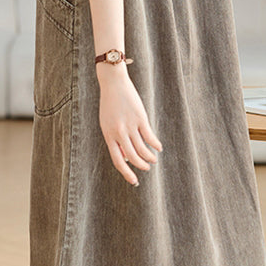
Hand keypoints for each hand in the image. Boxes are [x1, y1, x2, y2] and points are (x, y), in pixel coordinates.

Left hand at [97, 64, 162, 185]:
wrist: (113, 84)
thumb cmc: (110, 105)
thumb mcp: (107, 124)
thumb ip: (114, 140)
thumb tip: (126, 159)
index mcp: (108, 135)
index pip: (118, 161)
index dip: (127, 174)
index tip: (135, 181)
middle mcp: (119, 132)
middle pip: (132, 157)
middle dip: (141, 165)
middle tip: (147, 168)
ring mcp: (130, 125)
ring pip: (142, 149)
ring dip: (149, 157)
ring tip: (153, 160)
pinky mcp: (140, 118)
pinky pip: (149, 137)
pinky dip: (155, 144)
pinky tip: (159, 148)